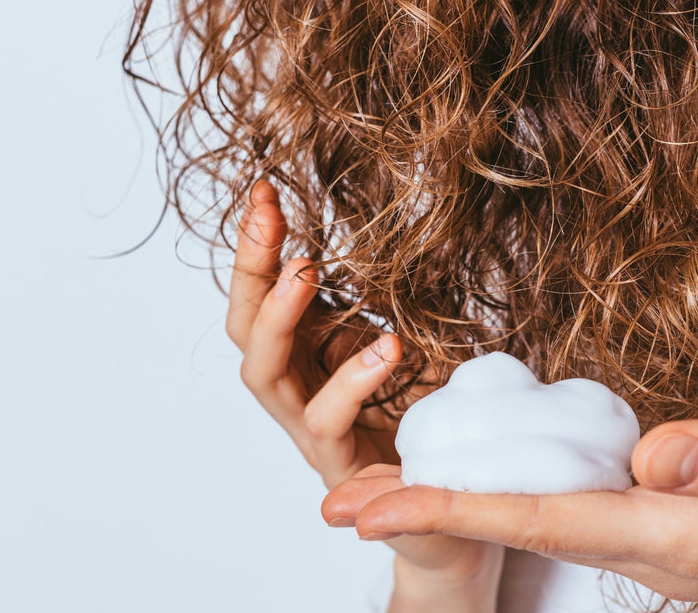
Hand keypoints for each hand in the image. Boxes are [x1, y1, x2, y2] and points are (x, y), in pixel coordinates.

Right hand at [226, 180, 401, 489]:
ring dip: (277, 318)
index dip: (259, 245)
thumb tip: (399, 237)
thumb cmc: (427, 419)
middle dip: (251, 268)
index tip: (266, 190)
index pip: (264, 294)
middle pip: (246, 326)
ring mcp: (310, 429)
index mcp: (308, 353)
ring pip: (264, 375)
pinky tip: (387, 346)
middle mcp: (297, 388)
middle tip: (267, 217)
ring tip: (305, 271)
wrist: (451, 507)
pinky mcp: (339, 466)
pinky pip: (327, 421)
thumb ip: (389, 305)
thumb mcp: (410, 346)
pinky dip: (351, 381)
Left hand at [336, 420, 697, 611]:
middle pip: (521, 528)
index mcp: (682, 534)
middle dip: (428, 514)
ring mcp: (665, 545)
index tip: (373, 503)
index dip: (452, 508)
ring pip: (542, 523)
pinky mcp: (679, 532)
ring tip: (389, 489)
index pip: (544, 517)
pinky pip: (578, 513)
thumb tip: (653, 452)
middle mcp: (657, 547)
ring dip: (463, 506)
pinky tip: (494, 483)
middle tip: (340, 503)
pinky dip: (518, 498)